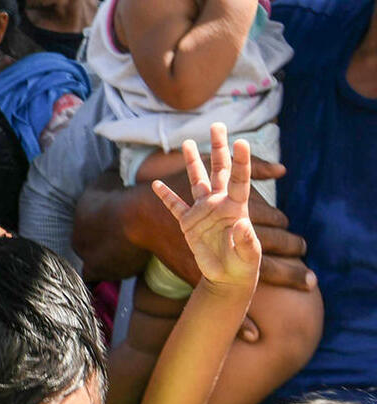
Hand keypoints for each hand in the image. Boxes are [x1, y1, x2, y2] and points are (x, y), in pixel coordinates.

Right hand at [151, 123, 260, 290]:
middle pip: (219, 170)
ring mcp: (202, 212)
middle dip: (219, 148)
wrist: (227, 278)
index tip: (242, 142)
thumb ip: (246, 240)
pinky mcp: (188, 224)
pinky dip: (165, 196)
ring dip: (192, 162)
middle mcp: (218, 204)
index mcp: (235, 208)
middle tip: (218, 125)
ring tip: (187, 143)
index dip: (242, 161)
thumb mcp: (247, 256)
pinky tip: (157, 184)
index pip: (240, 180)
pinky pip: (175, 206)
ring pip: (196, 181)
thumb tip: (241, 224)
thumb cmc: (242, 266)